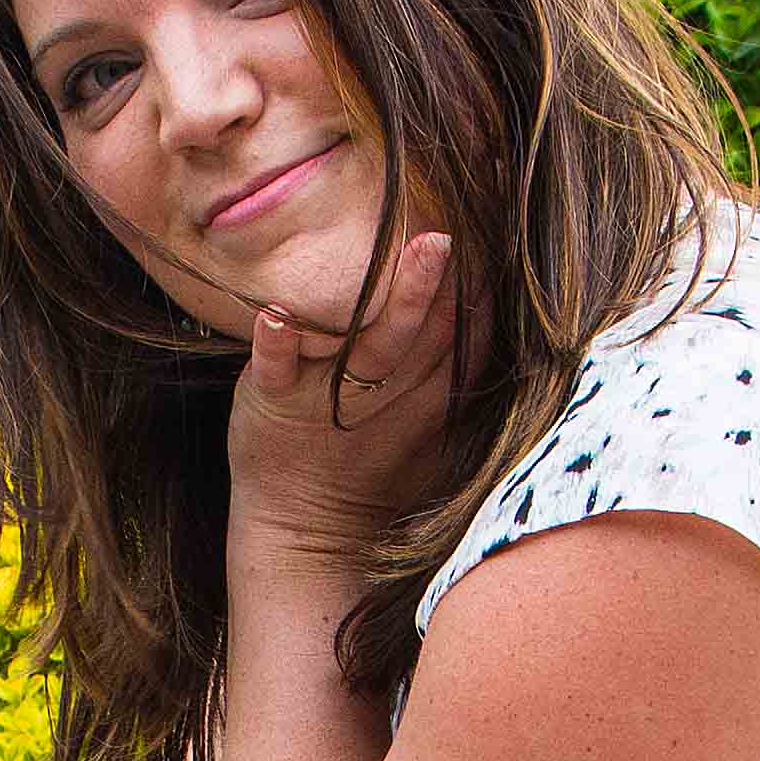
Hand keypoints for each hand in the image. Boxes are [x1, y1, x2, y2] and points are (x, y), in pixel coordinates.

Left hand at [228, 228, 459, 553]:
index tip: (483, 240)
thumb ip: (454, 357)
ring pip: (370, 347)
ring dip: (391, 299)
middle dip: (434, 287)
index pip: (463, 333)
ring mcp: (333, 396)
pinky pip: (278, 370)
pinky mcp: (279, 403)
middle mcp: (388, 388)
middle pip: (424, 334)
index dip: (473, 291)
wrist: (304, 521)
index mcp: (428, 388)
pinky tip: (272, 314)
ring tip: (412, 251)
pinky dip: (276, 344)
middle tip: (447, 239)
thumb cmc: (367, 454)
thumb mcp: (426, 412)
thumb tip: (487, 287)